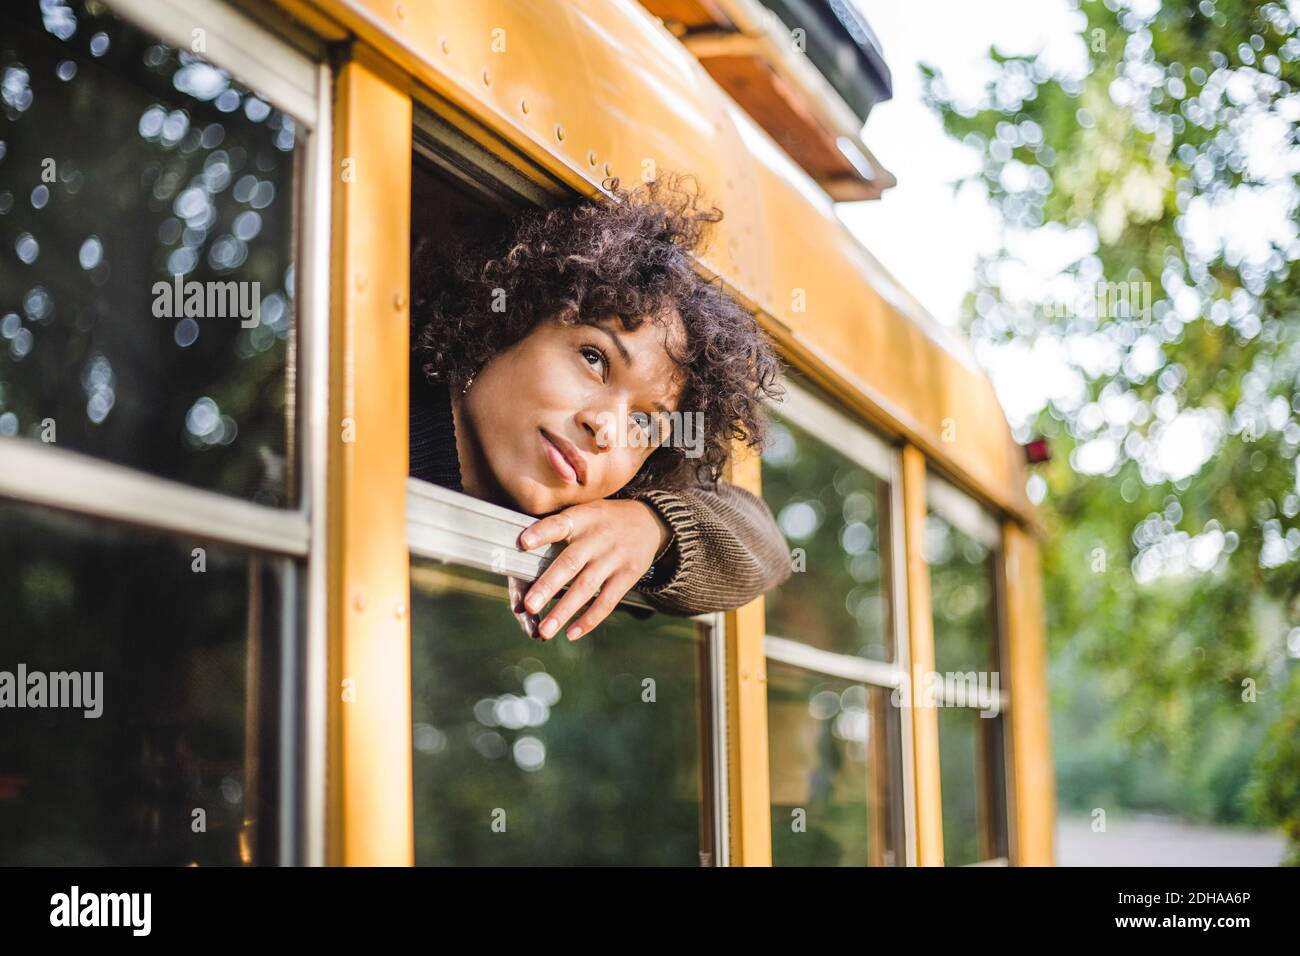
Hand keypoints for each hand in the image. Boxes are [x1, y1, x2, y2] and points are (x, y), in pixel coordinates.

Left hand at [516, 498, 671, 640]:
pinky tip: (571, 633)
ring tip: (545, 631)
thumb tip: (519, 551)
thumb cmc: (602, 520)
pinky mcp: (627, 576)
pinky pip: (606, 602)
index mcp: (582, 518)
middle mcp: (598, 538)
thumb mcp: (584, 512)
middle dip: (549, 586)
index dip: (541, 533)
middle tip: (529, 606)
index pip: (559, 524)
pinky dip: (589, 619)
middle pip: (571, 563)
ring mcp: (614, 558)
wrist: (648, 521)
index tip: (522, 543)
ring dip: (564, 611)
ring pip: (586, 588)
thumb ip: (558, 528)